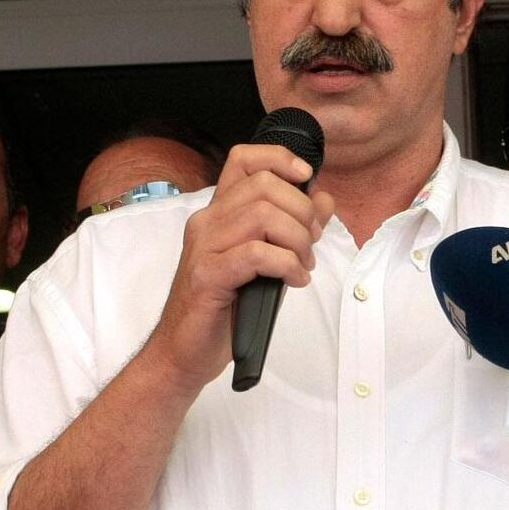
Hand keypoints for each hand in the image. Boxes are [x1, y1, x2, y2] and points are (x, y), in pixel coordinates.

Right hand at [142, 143, 334, 392]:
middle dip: (301, 211)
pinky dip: (286, 265)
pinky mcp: (207, 275)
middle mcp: (207, 221)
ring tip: (302, 266)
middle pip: (264, 185)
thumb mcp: (267, 263)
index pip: (243, 160)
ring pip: (263, 215)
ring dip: (297, 240)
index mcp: (219, 213)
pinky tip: (293, 281)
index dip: (279, 158)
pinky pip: (256, 253)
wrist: (185, 351)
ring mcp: (204, 246)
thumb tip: (323, 200)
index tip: (306, 177)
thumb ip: (292, 230)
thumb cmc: (225, 309)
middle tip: (310, 243)